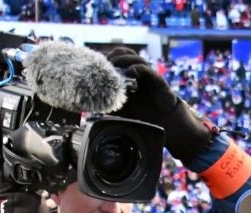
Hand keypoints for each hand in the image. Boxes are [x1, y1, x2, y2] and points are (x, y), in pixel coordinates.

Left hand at [107, 47, 216, 161]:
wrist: (161, 121)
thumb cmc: (141, 113)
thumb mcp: (120, 106)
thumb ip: (108, 99)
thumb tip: (90, 101)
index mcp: (126, 74)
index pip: (115, 58)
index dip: (106, 58)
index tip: (97, 64)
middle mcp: (136, 71)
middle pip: (123, 52)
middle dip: (113, 57)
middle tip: (107, 66)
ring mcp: (146, 73)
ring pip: (133, 57)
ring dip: (123, 61)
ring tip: (117, 69)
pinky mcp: (156, 78)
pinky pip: (145, 68)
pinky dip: (136, 68)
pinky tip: (130, 74)